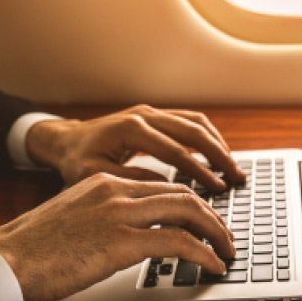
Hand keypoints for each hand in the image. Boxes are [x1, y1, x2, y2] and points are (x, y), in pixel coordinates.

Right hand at [0, 173, 234, 300]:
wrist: (4, 260)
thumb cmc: (34, 247)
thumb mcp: (75, 219)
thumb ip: (106, 217)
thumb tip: (133, 235)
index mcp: (106, 183)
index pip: (164, 186)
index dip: (192, 203)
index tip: (205, 220)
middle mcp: (117, 191)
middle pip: (183, 194)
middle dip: (212, 215)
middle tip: (226, 236)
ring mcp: (120, 213)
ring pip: (188, 211)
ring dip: (215, 232)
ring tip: (227, 250)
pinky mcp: (121, 241)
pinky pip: (179, 242)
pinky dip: (203, 253)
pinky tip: (212, 265)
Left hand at [24, 105, 245, 189]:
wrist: (65, 140)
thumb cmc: (76, 161)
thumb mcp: (94, 176)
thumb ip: (131, 180)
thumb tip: (165, 187)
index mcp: (131, 129)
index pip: (175, 151)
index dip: (199, 171)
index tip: (218, 188)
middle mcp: (144, 114)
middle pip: (193, 131)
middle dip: (219, 155)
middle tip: (237, 178)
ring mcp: (151, 111)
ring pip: (196, 122)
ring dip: (218, 144)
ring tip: (233, 168)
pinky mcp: (154, 114)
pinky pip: (189, 121)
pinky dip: (208, 136)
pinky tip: (218, 154)